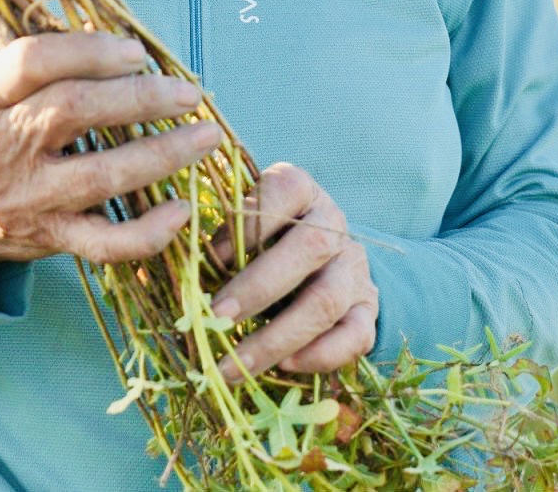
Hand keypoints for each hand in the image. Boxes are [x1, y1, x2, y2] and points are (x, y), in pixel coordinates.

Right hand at [0, 31, 223, 277]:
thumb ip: (46, 64)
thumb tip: (122, 44)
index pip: (33, 62)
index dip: (89, 52)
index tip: (136, 52)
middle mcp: (4, 145)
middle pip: (73, 111)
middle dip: (139, 98)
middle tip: (188, 93)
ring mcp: (28, 197)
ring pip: (99, 176)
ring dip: (161, 155)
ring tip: (205, 136)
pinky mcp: (50, 237)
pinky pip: (103, 244)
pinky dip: (148, 233)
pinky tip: (181, 210)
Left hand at [206, 162, 378, 380]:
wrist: (323, 255)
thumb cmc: (265, 235)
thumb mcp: (244, 221)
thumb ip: (224, 235)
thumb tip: (190, 270)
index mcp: (300, 190)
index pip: (283, 193)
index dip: (248, 225)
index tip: (211, 255)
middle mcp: (333, 224)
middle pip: (309, 249)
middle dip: (258, 287)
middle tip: (217, 316)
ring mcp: (354, 268)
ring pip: (326, 301)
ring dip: (277, 337)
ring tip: (236, 365)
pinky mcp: (367, 308)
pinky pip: (355, 336)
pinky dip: (319, 356)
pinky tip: (284, 368)